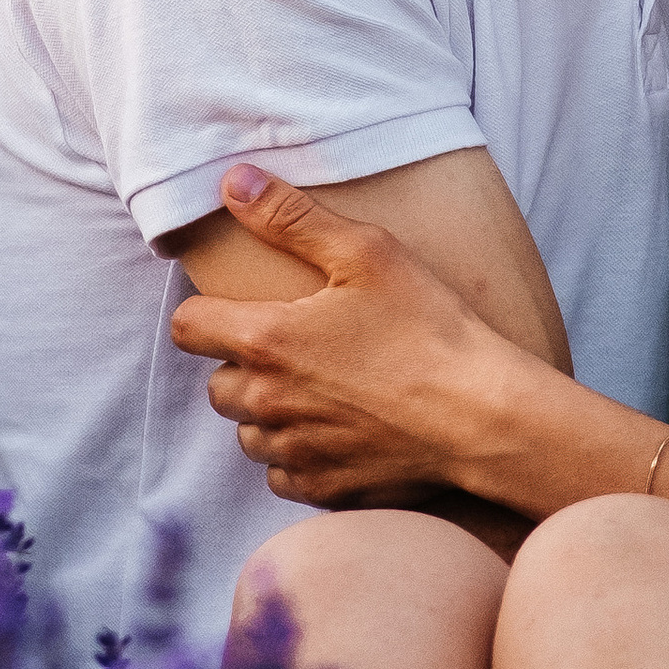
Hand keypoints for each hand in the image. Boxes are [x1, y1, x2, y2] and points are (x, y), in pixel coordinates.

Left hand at [169, 164, 516, 501]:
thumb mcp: (367, 252)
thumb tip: (232, 180)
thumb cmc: (429, 328)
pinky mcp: (322, 488)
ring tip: (321, 389)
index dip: (207, 313)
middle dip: (244, 364)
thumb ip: (292, 216)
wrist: (481, 416)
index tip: (240, 308)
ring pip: (248, 431)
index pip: (187, 327)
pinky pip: (283, 473)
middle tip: (299, 346)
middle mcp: (267, 403)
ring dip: (269, 412)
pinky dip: (299, 453)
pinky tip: (340, 429)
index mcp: (266, 340)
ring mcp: (293, 451)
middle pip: (216, 384)